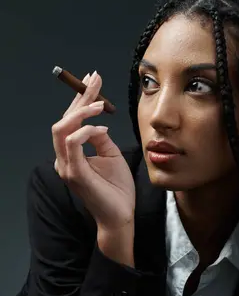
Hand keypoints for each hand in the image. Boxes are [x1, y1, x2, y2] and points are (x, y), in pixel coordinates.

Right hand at [52, 71, 135, 231]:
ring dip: (81, 112)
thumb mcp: (111, 155)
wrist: (121, 215)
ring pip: (61, 129)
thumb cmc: (117, 189)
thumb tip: (97, 122)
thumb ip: (100, 138)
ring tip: (100, 103)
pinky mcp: (75, 174)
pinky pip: (72, 144)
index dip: (80, 99)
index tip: (93, 80)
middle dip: (80, 97)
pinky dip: (85, 131)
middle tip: (95, 79)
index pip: (70, 121)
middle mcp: (64, 159)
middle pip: (63, 120)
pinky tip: (101, 127)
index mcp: (71, 154)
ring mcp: (67, 167)